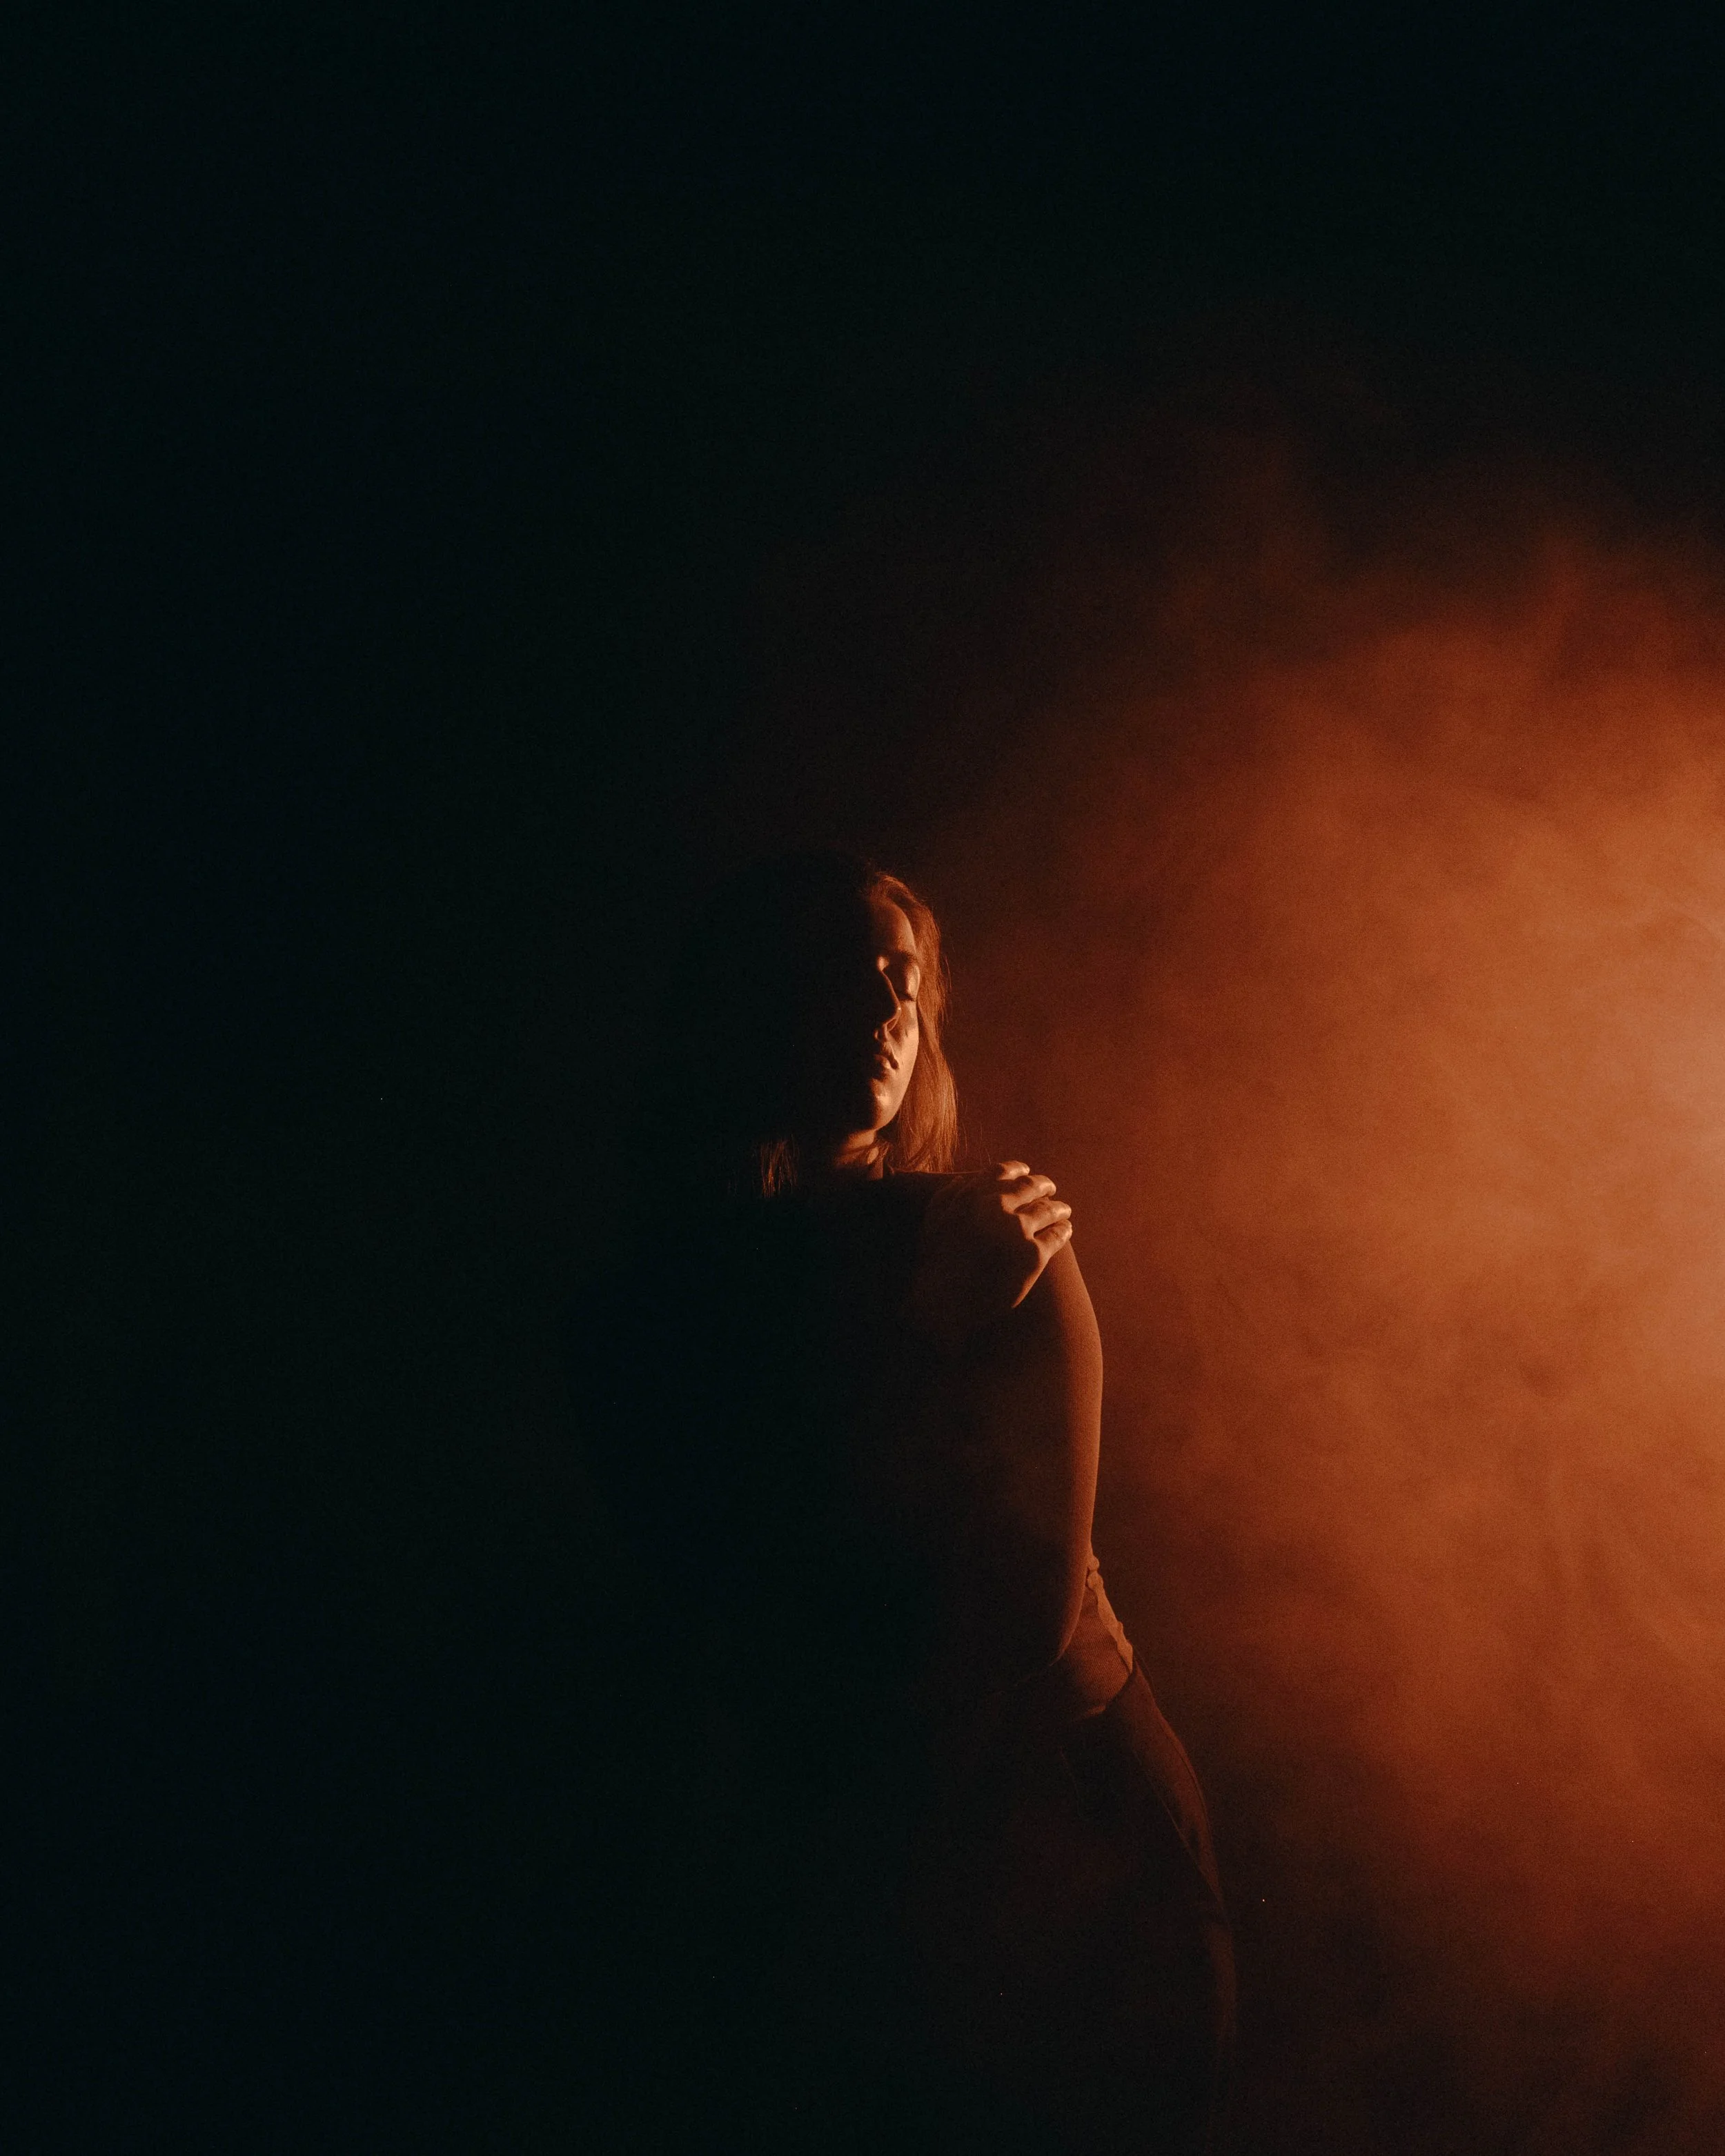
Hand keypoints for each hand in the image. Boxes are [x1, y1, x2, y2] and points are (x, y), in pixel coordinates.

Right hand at [904, 1161, 1073, 1350]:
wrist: (942, 1305)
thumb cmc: (934, 1265)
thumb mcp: (934, 1220)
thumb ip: (950, 1195)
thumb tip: (968, 1178)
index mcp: (972, 1194)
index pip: (1002, 1171)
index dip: (1018, 1170)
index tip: (1026, 1172)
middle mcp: (996, 1206)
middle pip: (1030, 1187)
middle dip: (1044, 1186)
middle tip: (1050, 1190)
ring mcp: (1016, 1229)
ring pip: (1047, 1210)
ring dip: (1058, 1208)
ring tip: (1064, 1211)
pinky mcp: (1032, 1255)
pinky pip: (1056, 1235)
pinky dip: (1064, 1230)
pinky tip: (1066, 1230)